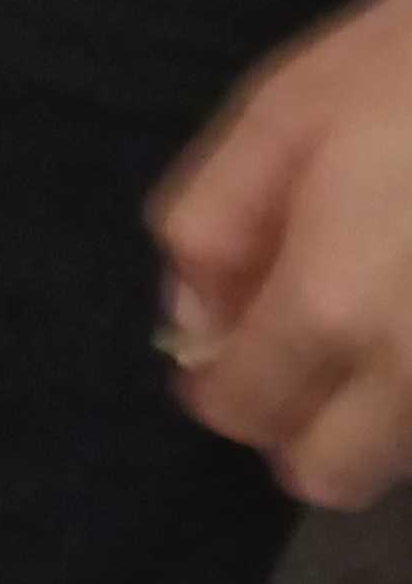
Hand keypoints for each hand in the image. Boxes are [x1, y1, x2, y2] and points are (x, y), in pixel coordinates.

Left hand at [150, 0, 411, 503]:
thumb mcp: (288, 109)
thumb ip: (215, 224)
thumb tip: (194, 322)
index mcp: (333, 305)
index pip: (245, 412)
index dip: (220, 385)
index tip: (228, 351)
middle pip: (335, 474)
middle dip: (303, 429)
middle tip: (310, 355)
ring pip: (408, 455)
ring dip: (382, 415)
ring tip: (391, 316)